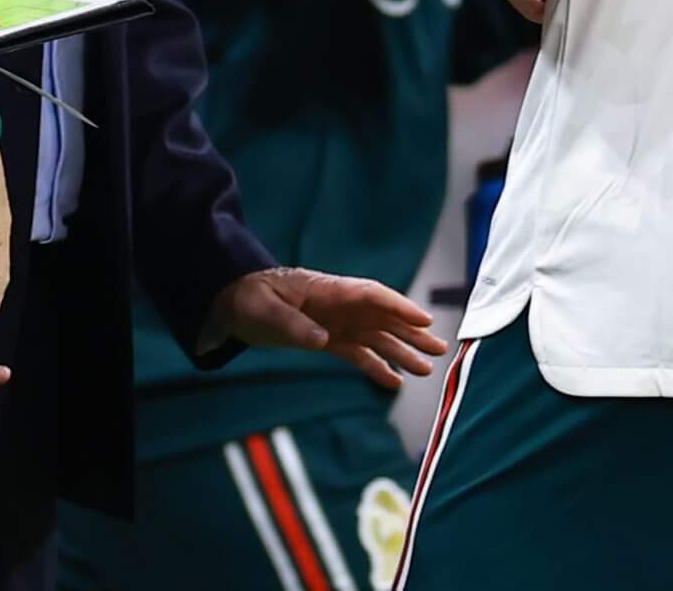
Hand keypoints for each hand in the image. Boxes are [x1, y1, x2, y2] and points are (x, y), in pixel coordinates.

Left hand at [206, 267, 448, 389]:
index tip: (423, 318)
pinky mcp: (327, 340)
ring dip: (401, 352)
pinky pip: (358, 354)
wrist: (232, 305)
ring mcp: (336, 323)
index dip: (398, 306)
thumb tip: (323, 340)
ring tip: (427, 370)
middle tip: (440, 348)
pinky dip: (376, 367)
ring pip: (376, 338)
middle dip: (412, 332)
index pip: (371, 295)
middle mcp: (339, 306)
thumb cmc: (249, 299)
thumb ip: (294, 324)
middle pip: (382, 317)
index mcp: (328, 290)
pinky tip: (394, 382)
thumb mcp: (265, 309)